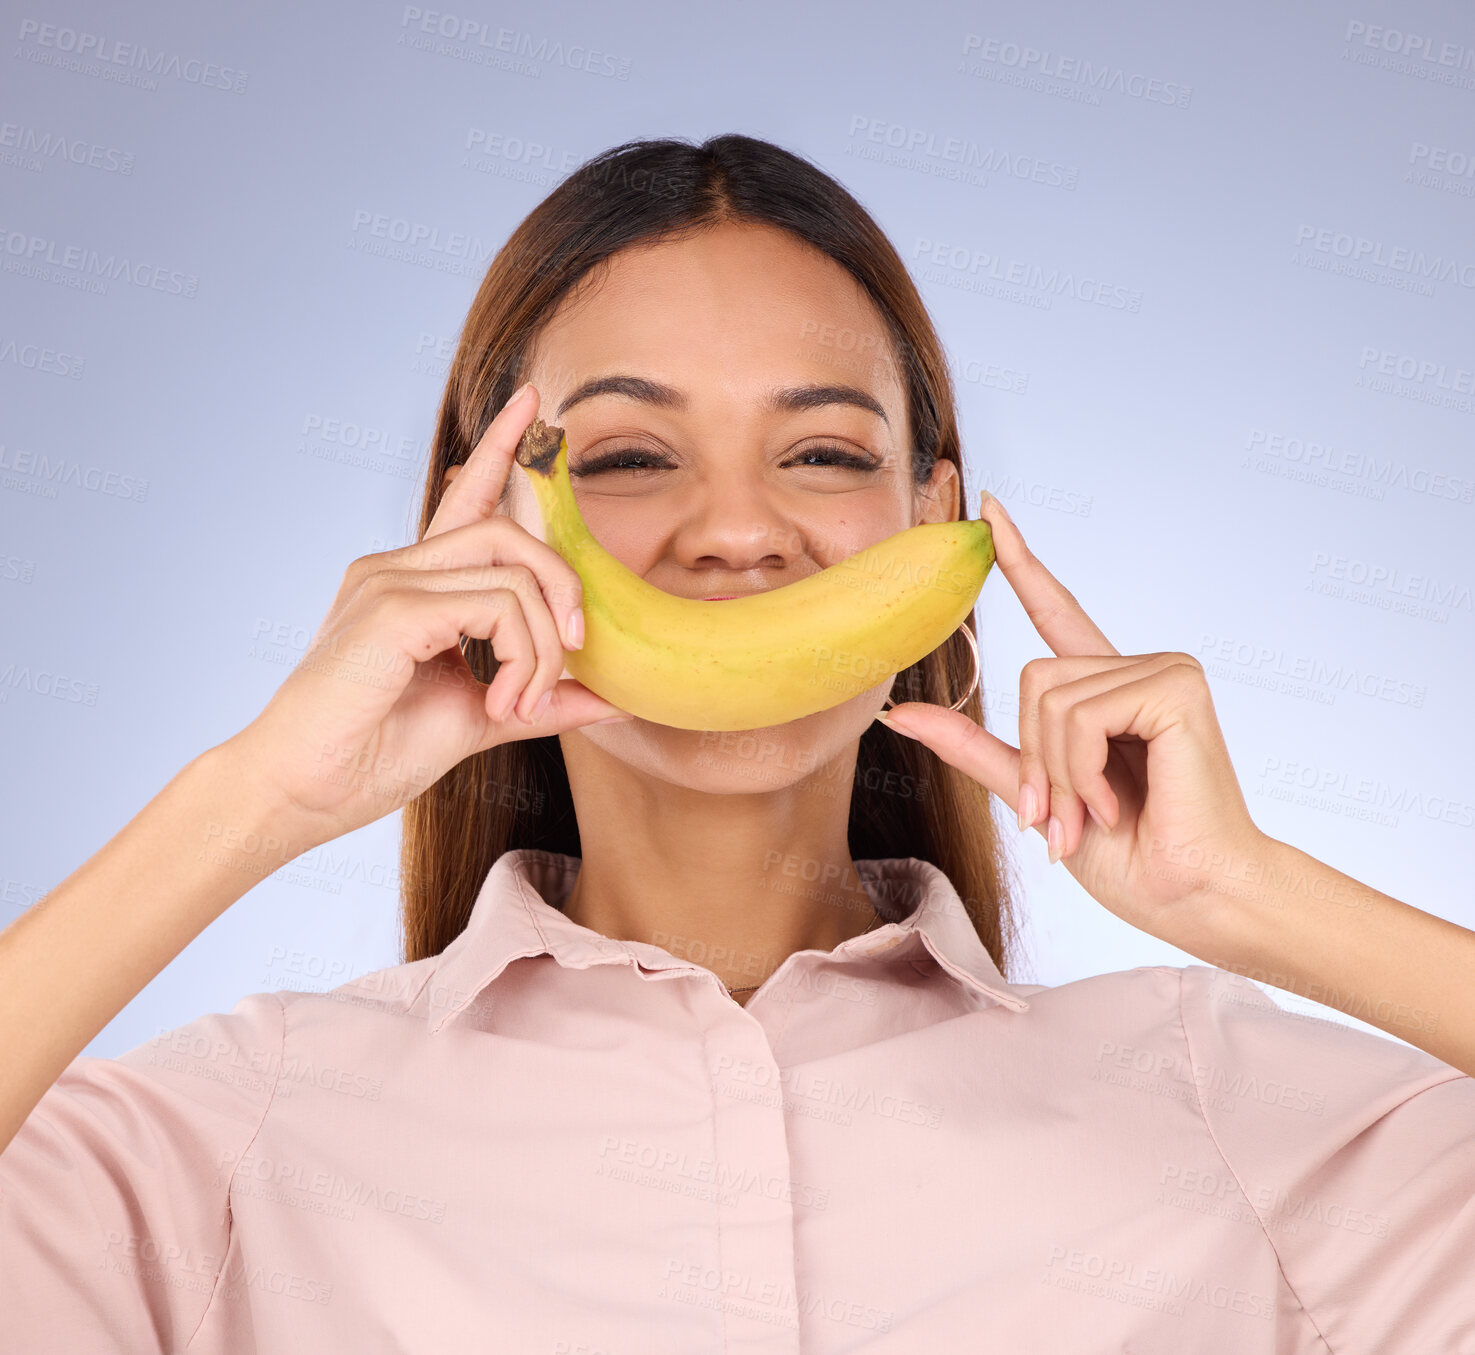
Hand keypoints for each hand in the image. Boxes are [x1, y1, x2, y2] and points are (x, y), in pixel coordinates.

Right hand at [227, 383, 631, 846]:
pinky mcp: (392, 609)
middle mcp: (396, 568)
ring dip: (543, 642)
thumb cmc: (370, 755)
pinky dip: (522, 655)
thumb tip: (611, 697)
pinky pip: (498, 604)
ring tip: (522, 703)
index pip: (464, 498)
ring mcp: (389, 581)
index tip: (535, 403)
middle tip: (574, 657)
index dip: (500, 448)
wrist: (298, 796)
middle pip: (511, 531)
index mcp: (411, 585)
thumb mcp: (477, 719)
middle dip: (563, 589)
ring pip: (514, 569)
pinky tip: (503, 702)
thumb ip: (539, 699)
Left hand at [878, 492, 1265, 949]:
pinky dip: (1081, 768)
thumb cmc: (1132, 856)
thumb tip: (898, 712)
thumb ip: (974, 748)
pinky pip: (1081, 710)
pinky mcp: (1177, 685)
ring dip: (1057, 774)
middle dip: (1034, 761)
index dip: (1019, 560)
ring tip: (1094, 816)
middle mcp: (1135, 667)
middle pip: (1031, 677)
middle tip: (1064, 818)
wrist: (1195, 899)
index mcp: (1106, 689)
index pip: (1056, 608)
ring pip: (1049, 694)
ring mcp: (1162, 669)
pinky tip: (1115, 802)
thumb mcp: (1035, 795)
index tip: (988, 508)